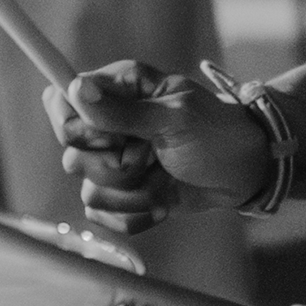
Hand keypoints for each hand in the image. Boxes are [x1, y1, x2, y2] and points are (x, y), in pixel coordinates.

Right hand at [43, 59, 271, 232]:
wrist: (244, 172)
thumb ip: (124, 111)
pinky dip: (138, 214)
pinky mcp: (122, 193)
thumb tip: (76, 89)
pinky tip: (163, 200)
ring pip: (90, 189)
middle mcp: (108, 124)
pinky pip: (104, 215)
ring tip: (164, 177)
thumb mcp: (175, 117)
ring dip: (134, 193)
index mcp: (119, 90)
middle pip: (73, 154)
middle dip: (117, 166)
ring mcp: (114, 161)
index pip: (61, 101)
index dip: (74, 126)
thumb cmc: (216, 132)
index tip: (110, 138)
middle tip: (151, 154)